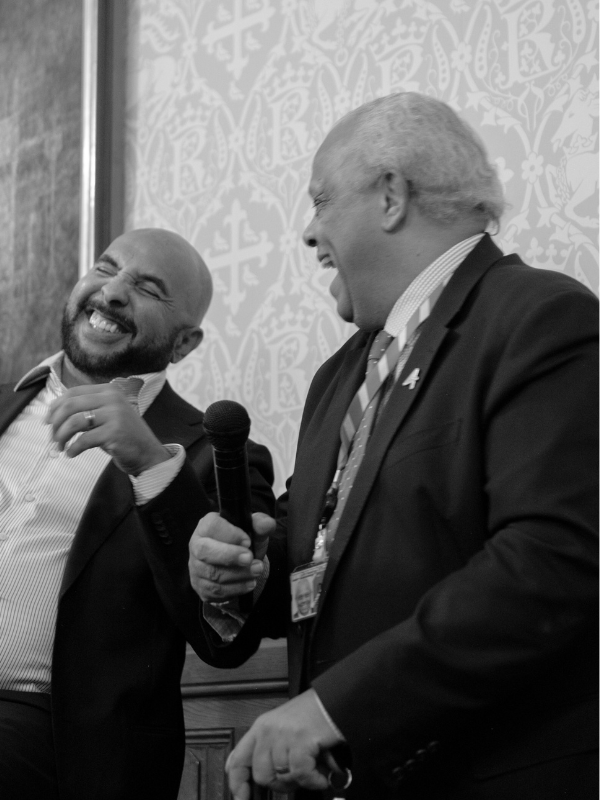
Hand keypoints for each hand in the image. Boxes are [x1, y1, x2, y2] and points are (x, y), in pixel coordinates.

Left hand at [46, 384, 169, 474]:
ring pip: (74, 422)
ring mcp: (115, 415)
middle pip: (70, 405)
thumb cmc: (123, 436)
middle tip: (52, 437)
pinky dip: (73, 448)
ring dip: (62, 436)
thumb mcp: (106, 416)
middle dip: (56, 423)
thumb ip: (87, 409)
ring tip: (61, 447)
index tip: (47, 421)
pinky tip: (71, 454)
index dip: (55, 406)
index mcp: (109, 390)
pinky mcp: (115, 432)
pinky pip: (84, 439)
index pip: (73, 392)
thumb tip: (53, 415)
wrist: (147, 453)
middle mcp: (113, 399)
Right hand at [189, 512, 272, 601]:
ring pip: (212, 573)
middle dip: (229, 555)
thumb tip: (267, 524)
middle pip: (205, 550)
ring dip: (238, 574)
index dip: (229, 533)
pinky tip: (250, 583)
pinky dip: (236, 588)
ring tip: (257, 570)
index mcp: (207, 526)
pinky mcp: (201, 586)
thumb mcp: (253, 531)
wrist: (240, 566)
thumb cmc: (243, 543)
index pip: (212, 525)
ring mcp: (196, 567)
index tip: (247, 541)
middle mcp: (197, 545)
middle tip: (249, 558)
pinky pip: (216, 590)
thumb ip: (260, 525)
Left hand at [226, 689, 343, 798]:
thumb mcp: (284, 729)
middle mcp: (268, 731)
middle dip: (280, 785)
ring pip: (283, 776)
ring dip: (301, 782)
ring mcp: (283, 735)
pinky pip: (301, 774)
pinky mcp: (300, 740)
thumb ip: (272, 750)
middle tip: (296, 781)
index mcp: (261, 727)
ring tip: (313, 772)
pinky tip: (321, 777)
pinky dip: (313, 781)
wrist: (334, 700)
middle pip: (261, 774)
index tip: (241, 797)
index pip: (238, 759)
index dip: (238, 782)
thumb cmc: (314, 714)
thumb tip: (266, 780)